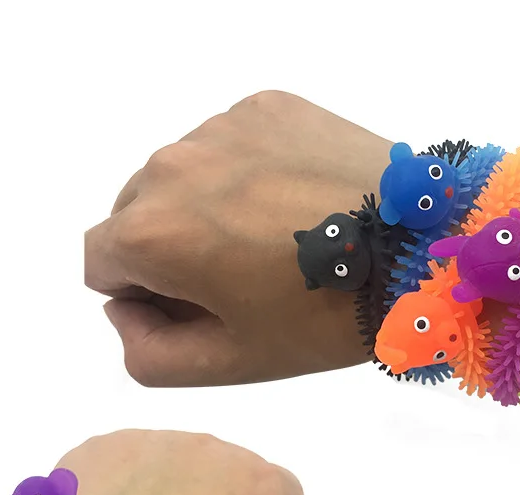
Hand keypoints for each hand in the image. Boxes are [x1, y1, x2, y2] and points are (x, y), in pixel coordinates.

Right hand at [85, 90, 391, 386]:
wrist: (419, 252)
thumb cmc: (321, 318)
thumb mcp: (228, 362)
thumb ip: (147, 353)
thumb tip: (125, 308)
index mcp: (151, 231)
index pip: (101, 263)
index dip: (144, 295)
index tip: (201, 305)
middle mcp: (170, 166)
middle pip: (135, 214)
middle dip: (170, 249)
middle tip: (244, 277)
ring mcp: (220, 128)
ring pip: (181, 178)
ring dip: (206, 209)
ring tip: (276, 239)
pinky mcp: (265, 107)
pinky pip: (227, 146)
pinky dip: (245, 175)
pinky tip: (296, 202)